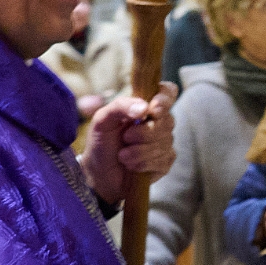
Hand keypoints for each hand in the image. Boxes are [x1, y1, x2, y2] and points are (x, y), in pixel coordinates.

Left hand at [81, 83, 175, 203]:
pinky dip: (143, 164)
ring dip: (139, 151)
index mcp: (145, 106)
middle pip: (167, 121)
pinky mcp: (165, 162)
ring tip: (123, 156)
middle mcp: (159, 122)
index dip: (165, 99)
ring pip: (164, 142)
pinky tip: (132, 166)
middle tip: (125, 138)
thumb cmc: (101, 142)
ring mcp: (165, 142)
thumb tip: (144, 107)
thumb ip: (120, 106)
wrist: (98, 172)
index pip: (167, 92)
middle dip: (144, 133)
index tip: (153, 110)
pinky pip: (163, 160)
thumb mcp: (102, 119)